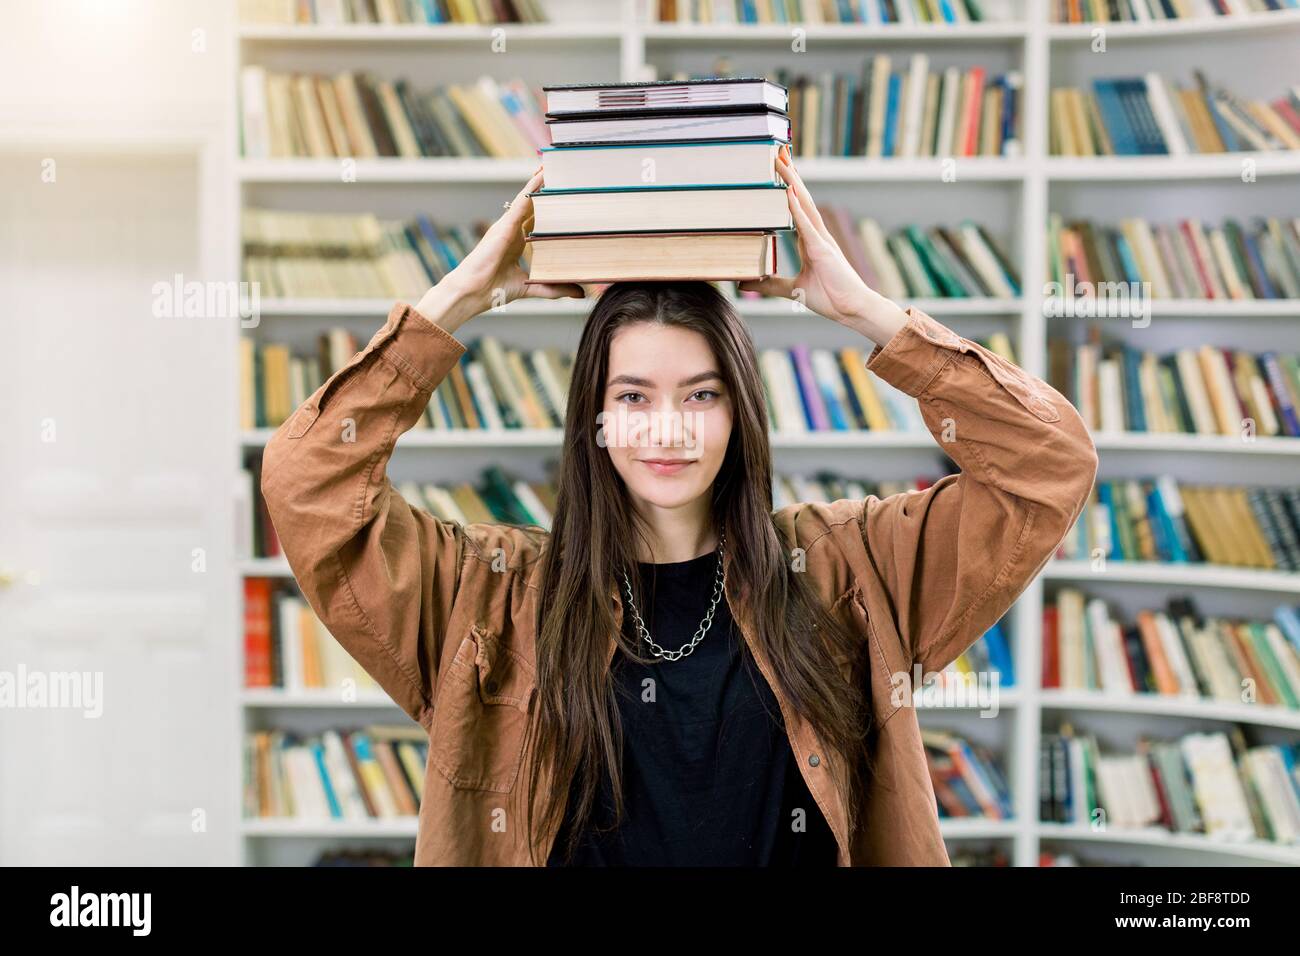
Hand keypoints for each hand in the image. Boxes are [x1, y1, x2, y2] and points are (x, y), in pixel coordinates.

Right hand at [415, 167, 584, 331]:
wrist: (471, 292)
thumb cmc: (492, 290)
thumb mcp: (532, 287)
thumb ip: (555, 288)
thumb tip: (581, 293)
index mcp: (517, 243)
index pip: (537, 221)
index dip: (549, 209)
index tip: (564, 199)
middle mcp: (512, 231)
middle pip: (533, 206)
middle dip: (545, 191)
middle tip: (562, 174)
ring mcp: (507, 226)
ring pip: (527, 199)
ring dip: (539, 182)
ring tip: (553, 165)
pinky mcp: (504, 226)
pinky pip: (520, 202)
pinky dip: (531, 188)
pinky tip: (542, 175)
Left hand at [738, 150, 907, 345]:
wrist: (852, 310)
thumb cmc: (831, 298)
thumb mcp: (793, 290)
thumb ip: (770, 284)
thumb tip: (745, 282)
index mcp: (810, 241)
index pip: (796, 207)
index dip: (788, 187)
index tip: (779, 168)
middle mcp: (816, 234)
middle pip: (801, 197)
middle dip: (790, 174)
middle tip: (779, 151)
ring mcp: (821, 240)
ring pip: (804, 203)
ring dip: (792, 181)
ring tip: (781, 160)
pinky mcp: (822, 250)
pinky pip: (807, 224)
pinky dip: (797, 207)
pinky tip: (789, 191)